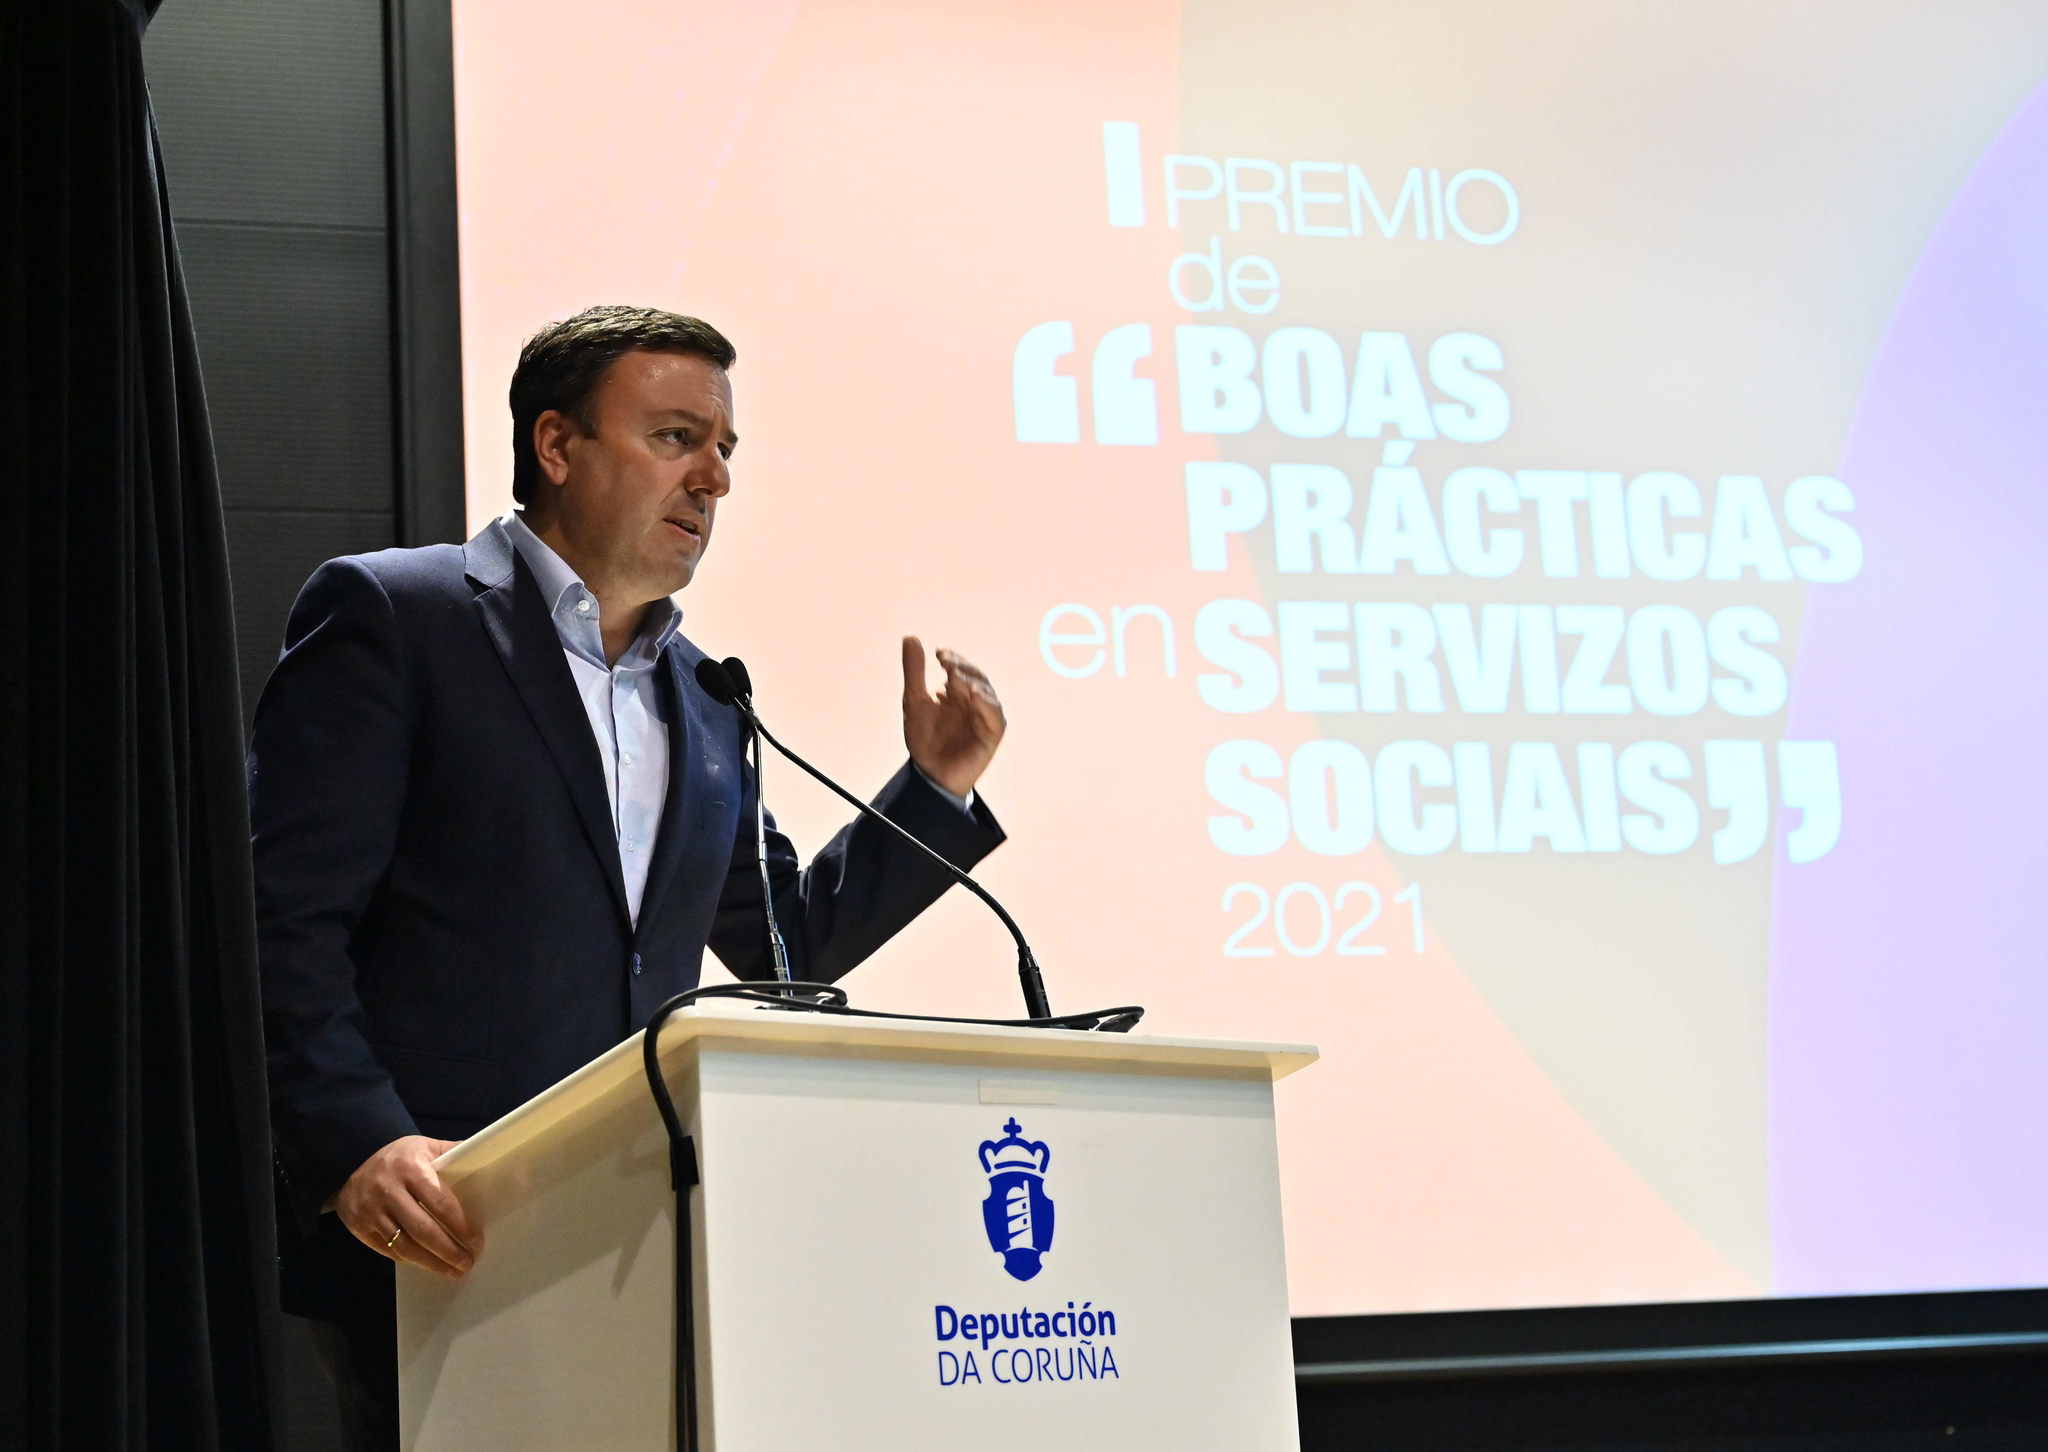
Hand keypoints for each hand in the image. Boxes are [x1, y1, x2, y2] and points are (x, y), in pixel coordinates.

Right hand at [334, 1135, 481, 1279]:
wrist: (349, 1161)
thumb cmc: (398, 1156)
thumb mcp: (425, 1146)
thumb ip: (452, 1152)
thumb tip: (485, 1153)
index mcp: (410, 1169)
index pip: (440, 1203)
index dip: (460, 1226)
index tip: (476, 1241)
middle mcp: (388, 1190)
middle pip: (423, 1230)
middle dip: (448, 1251)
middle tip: (467, 1263)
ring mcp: (371, 1211)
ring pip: (405, 1246)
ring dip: (431, 1263)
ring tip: (452, 1271)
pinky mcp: (359, 1227)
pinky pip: (388, 1250)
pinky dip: (409, 1259)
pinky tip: (426, 1263)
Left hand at [901, 636, 1005, 798]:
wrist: (929, 773)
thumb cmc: (924, 738)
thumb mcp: (914, 700)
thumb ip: (914, 671)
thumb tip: (910, 636)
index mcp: (958, 690)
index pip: (960, 667)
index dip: (952, 658)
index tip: (938, 653)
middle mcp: (974, 700)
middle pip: (976, 676)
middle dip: (962, 667)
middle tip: (946, 662)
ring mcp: (985, 716)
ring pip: (987, 693)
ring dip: (974, 683)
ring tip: (956, 677)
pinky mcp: (992, 734)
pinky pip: (995, 717)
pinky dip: (987, 705)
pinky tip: (974, 696)